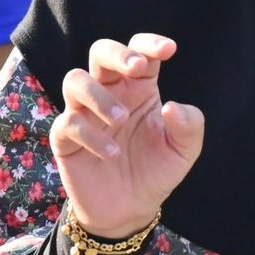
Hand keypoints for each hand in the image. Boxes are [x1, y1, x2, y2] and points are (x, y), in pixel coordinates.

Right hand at [51, 34, 203, 239]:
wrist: (129, 211)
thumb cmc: (156, 171)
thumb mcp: (183, 151)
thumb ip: (189, 126)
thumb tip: (172, 107)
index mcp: (139, 88)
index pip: (139, 52)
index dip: (150, 43)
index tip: (168, 50)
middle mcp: (110, 94)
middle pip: (100, 51)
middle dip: (116, 53)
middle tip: (136, 67)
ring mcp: (84, 113)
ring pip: (75, 79)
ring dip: (99, 95)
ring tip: (121, 119)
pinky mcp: (65, 139)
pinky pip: (68, 123)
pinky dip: (90, 134)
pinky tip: (112, 153)